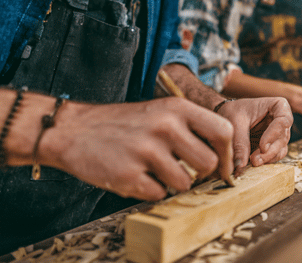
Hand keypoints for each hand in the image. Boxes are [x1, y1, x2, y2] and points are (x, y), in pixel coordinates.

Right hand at [43, 97, 233, 201]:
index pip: (223, 130)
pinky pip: (158, 194)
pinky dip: (151, 190)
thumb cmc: (125, 123)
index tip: (222, 165)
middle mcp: (165, 127)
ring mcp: (146, 151)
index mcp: (177, 108)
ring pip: (185, 182)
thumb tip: (224, 155)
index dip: (227, 153)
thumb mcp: (161, 111)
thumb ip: (191, 127)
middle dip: (201, 173)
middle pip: (208, 162)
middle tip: (186, 170)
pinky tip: (137, 175)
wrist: (74, 130)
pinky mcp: (128, 174)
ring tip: (155, 170)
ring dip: (174, 182)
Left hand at [217, 97, 292, 174]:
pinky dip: (265, 161)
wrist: (226, 115)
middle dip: (270, 151)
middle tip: (255, 160)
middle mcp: (282, 120)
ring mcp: (279, 134)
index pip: (283, 121)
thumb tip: (241, 165)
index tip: (262, 146)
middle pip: (283, 138)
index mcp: (278, 106)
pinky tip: (253, 162)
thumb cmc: (233, 111)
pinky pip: (274, 156)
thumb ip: (240, 143)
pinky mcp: (273, 145)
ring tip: (253, 162)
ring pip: (280, 149)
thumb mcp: (235, 123)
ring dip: (268, 158)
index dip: (274, 134)